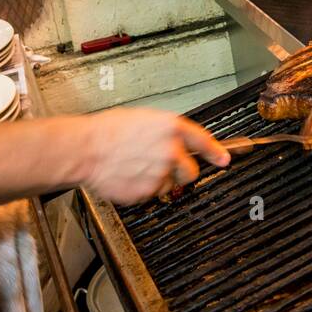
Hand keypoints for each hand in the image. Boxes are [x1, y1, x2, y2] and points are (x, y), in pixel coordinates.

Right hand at [78, 108, 230, 203]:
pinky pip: (152, 193)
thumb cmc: (107, 131)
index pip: (203, 141)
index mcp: (170, 128)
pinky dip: (143, 188)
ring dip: (159, 179)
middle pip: (191, 171)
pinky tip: (129, 175)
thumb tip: (173, 140)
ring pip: (170, 184)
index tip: (224, 159)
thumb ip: (164, 131)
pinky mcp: (147, 191)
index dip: (216, 152)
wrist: (86, 150)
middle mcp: (170, 151)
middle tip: (163, 166)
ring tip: (137, 167)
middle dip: (182, 171)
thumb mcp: (142, 119)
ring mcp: (160, 173)